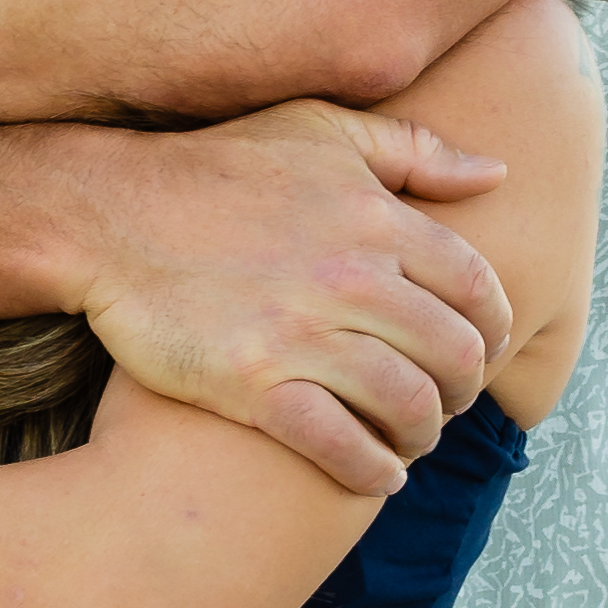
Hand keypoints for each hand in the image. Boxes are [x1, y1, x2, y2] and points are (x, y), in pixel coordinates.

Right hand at [70, 102, 514, 500]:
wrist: (110, 215)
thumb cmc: (219, 170)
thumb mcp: (320, 132)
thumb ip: (416, 150)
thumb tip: (497, 175)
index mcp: (376, 219)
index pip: (477, 289)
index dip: (494, 329)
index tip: (484, 350)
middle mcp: (351, 278)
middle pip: (454, 355)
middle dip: (464, 390)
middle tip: (447, 403)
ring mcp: (302, 335)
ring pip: (409, 406)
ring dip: (422, 435)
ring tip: (410, 440)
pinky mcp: (254, 387)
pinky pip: (341, 446)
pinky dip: (372, 471)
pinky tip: (376, 475)